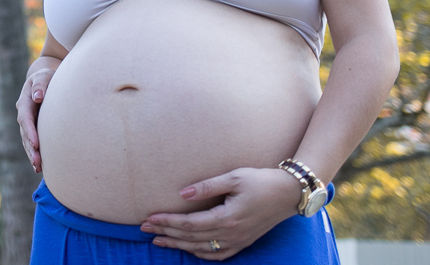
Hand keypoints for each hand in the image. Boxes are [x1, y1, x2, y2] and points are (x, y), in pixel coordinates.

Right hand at [15, 66, 53, 171]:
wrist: (45, 80)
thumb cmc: (46, 78)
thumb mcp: (44, 77)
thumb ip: (40, 85)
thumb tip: (38, 97)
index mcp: (25, 102)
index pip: (25, 119)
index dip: (30, 131)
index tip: (36, 143)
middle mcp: (24, 114)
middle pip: (25, 133)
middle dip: (30, 148)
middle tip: (37, 161)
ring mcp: (28, 122)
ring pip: (27, 141)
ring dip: (32, 154)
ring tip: (38, 168)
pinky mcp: (34, 128)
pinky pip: (33, 142)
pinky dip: (35, 153)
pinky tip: (40, 167)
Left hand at [139, 167, 302, 259]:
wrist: (289, 194)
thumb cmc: (261, 181)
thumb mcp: (234, 177)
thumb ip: (207, 186)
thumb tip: (182, 194)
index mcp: (227, 218)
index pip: (189, 224)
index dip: (167, 222)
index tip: (149, 219)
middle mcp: (231, 234)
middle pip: (191, 238)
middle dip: (166, 234)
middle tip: (144, 229)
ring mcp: (238, 241)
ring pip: (202, 249)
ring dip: (178, 245)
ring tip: (158, 241)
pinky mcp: (243, 242)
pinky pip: (218, 254)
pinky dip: (200, 254)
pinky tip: (189, 250)